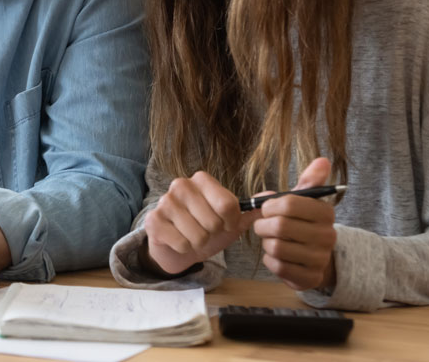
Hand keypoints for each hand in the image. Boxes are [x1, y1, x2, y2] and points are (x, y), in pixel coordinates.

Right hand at [143, 171, 258, 275]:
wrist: (177, 246)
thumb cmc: (205, 230)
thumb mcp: (230, 221)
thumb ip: (250, 210)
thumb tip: (275, 197)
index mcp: (201, 180)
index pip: (228, 204)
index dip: (230, 222)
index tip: (225, 224)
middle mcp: (181, 185)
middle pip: (213, 222)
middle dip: (212, 234)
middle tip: (205, 232)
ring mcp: (165, 202)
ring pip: (197, 235)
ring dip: (198, 243)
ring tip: (192, 237)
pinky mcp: (153, 220)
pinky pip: (181, 243)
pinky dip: (185, 249)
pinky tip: (179, 241)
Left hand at [253, 156, 337, 291]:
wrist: (315, 257)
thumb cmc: (303, 222)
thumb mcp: (305, 200)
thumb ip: (310, 180)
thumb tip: (323, 160)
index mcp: (325, 212)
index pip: (288, 204)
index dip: (269, 206)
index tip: (266, 208)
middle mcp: (327, 236)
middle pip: (279, 226)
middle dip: (263, 225)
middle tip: (263, 225)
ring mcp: (320, 259)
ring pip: (276, 247)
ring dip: (266, 243)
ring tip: (271, 239)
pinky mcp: (310, 278)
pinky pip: (277, 266)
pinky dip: (269, 260)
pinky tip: (276, 255)